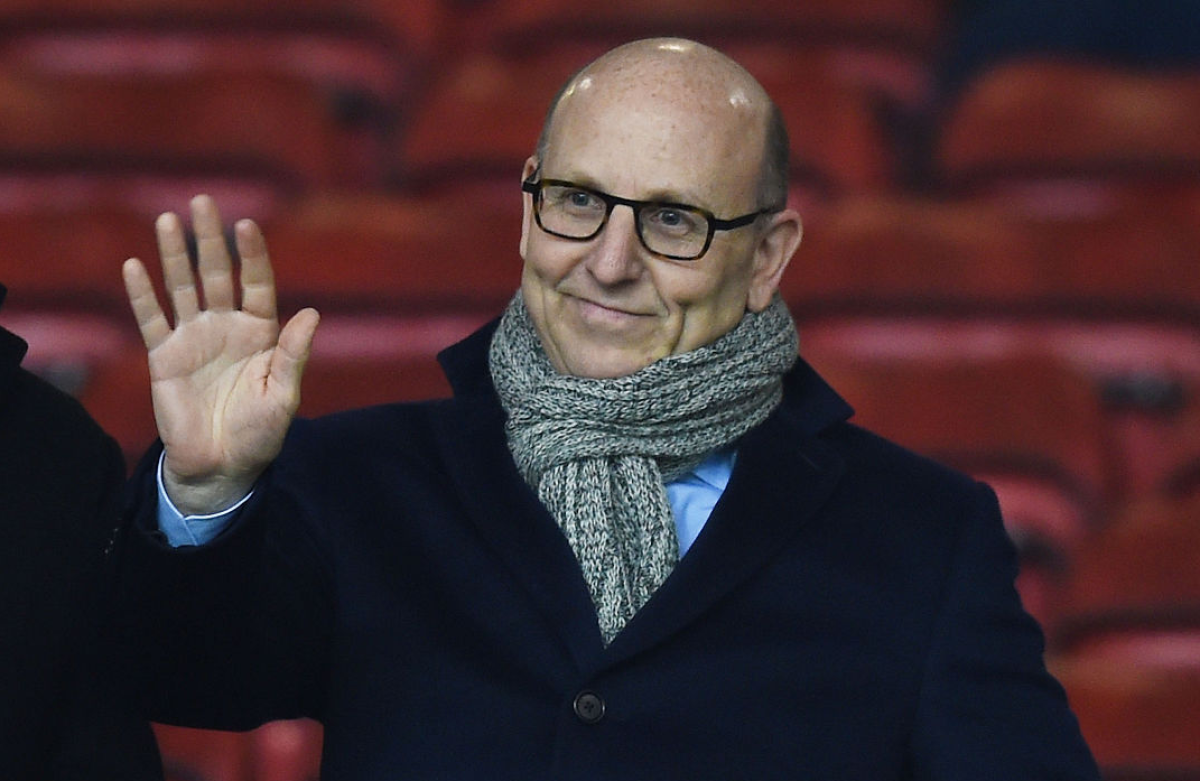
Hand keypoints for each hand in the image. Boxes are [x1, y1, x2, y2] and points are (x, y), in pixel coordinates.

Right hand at [123, 195, 318, 514]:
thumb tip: (312, 313)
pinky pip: (151, 319)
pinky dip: (142, 294)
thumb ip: (293, 354)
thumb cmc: (259, 433)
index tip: (246, 225)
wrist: (221, 466)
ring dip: (174, 255)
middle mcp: (226, 328)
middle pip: (216, 275)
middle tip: (202, 201)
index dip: (252, 256)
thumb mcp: (284, 396)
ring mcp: (194, 340)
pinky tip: (135, 265)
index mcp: (260, 334)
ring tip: (168, 220)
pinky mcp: (164, 357)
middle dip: (209, 239)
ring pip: (182, 288)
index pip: (256, 284)